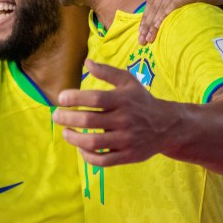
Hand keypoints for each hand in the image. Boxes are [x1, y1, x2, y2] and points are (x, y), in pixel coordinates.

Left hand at [52, 59, 176, 166]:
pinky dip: (87, 156)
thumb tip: (87, 62)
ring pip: (93, 142)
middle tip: (55, 116)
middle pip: (89, 121)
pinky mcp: (127, 156)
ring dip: (73, 138)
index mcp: (122, 100)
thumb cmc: (141, 101)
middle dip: (67, 118)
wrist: (167, 126)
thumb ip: (107, 72)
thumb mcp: (128, 82)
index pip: (95, 98)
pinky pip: (103, 160)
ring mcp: (126, 140)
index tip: (61, 98)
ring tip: (65, 131)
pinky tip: (80, 147)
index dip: (75, 98)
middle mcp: (124, 120)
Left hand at [139, 0, 222, 44]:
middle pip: (155, 3)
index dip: (145, 16)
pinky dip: (165, 16)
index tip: (140, 31)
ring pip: (162, 6)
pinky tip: (159, 27)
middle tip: (141, 40)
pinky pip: (174, 4)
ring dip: (154, 24)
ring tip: (149, 39)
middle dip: (147, 23)